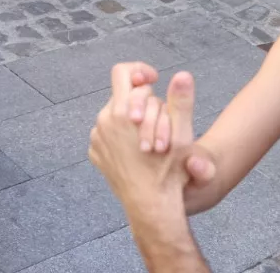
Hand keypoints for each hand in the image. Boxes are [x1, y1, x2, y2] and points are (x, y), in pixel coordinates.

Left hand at [89, 63, 200, 216]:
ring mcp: (97, 139)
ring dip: (131, 119)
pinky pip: (107, 134)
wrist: (151, 207)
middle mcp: (103, 122)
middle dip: (141, 101)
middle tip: (160, 116)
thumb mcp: (181, 135)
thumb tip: (183, 74)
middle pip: (121, 95)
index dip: (140, 71)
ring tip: (151, 137)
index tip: (155, 80)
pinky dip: (121, 135)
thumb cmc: (168, 171)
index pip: (123, 72)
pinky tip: (138, 150)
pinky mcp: (96, 153)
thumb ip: (181, 101)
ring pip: (114, 115)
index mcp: (122, 111)